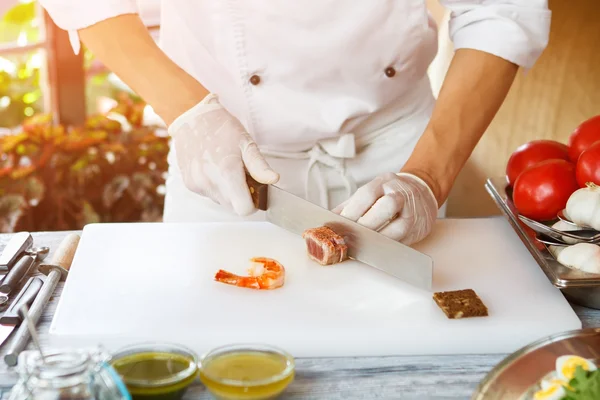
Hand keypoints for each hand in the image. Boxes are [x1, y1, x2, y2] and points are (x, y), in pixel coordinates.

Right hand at [168, 94, 278, 215]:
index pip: (243, 209)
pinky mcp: (189, 184)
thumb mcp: (246, 144)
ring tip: (226, 169)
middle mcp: (209, 182)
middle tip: (242, 176)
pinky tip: (214, 169)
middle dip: (241, 196)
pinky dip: (215, 187)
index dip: (253, 204)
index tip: (254, 191)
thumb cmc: (221, 128)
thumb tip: (273, 179)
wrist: (192, 118)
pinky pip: (209, 195)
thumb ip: (259, 166)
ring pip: (221, 202)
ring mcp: (197, 184)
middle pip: (233, 208)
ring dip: (228, 192)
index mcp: (226, 172)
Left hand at [332, 172, 437, 244]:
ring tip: (363, 246)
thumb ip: (349, 206)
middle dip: (367, 224)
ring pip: (399, 226)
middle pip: (387, 206)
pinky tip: (377, 250)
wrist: (421, 191)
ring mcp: (413, 210)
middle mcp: (401, 193)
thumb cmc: (387, 194)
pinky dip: (389, 246)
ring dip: (379, 239)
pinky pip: (405, 239)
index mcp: (384, 182)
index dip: (352, 211)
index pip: (367, 194)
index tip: (339, 225)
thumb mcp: (369, 192)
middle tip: (351, 237)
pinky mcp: (420, 227)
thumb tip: (327, 221)